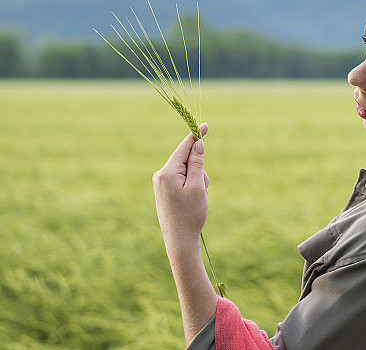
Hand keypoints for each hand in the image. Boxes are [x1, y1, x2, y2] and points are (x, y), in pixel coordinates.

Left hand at [153, 123, 209, 250]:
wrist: (179, 240)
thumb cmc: (190, 214)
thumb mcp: (198, 186)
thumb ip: (198, 163)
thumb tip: (197, 143)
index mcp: (167, 172)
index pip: (184, 148)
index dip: (195, 136)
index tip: (205, 125)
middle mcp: (160, 175)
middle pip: (186, 160)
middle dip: (199, 170)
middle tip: (203, 189)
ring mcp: (161, 183)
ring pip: (186, 171)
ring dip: (197, 180)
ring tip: (197, 198)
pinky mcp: (164, 190)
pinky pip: (182, 180)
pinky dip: (192, 186)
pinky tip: (192, 201)